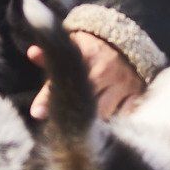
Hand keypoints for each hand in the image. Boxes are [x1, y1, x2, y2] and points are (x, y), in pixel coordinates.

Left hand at [27, 31, 144, 121]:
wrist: (130, 39)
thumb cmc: (93, 46)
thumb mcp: (72, 43)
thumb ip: (52, 54)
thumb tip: (32, 54)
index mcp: (89, 55)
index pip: (66, 79)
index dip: (49, 98)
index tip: (36, 113)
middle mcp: (107, 71)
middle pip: (85, 101)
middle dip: (71, 116)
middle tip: (57, 128)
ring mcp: (123, 84)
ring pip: (105, 112)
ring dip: (92, 123)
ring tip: (78, 130)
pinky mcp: (137, 93)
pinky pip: (125, 115)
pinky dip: (113, 123)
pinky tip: (101, 129)